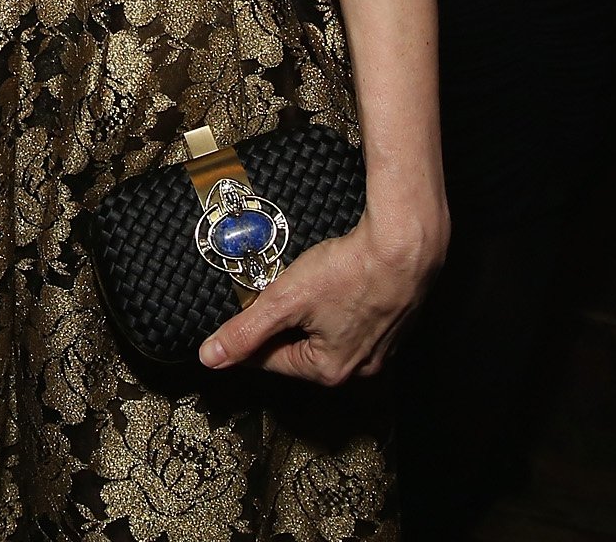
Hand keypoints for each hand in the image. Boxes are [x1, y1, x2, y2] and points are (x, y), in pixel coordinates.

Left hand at [199, 211, 440, 384]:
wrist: (405, 244)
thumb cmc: (350, 270)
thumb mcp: (285, 299)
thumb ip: (244, 331)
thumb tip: (211, 358)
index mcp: (329, 371)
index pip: (269, 360)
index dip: (248, 334)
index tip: (239, 314)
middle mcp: (360, 369)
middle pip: (299, 349)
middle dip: (282, 323)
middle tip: (277, 292)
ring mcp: (381, 348)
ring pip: (326, 335)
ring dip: (309, 315)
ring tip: (306, 286)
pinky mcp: (394, 325)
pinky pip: (352, 323)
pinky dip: (338, 308)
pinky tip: (335, 285)